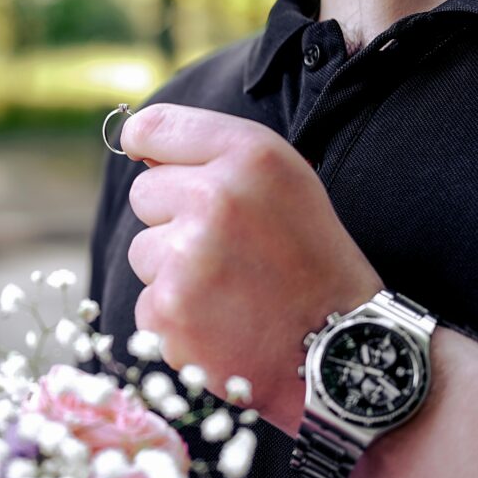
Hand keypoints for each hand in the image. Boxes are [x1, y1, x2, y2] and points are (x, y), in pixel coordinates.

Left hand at [122, 103, 382, 432]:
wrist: (341, 351)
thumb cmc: (311, 260)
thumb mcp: (285, 182)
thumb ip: (215, 155)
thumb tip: (136, 143)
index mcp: (250, 155)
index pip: (153, 126)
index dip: (143, 143)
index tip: (144, 156)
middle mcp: (215, 197)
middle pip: (143, 193)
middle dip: (171, 218)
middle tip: (225, 247)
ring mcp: (187, 257)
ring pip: (141, 251)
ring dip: (172, 271)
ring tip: (229, 289)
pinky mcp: (168, 311)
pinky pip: (146, 302)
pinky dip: (175, 317)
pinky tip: (221, 323)